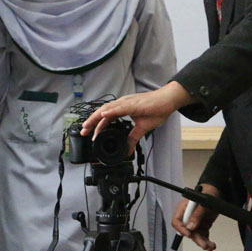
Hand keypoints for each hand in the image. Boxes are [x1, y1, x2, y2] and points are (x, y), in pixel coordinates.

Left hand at [80, 81, 194, 151]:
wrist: (168, 100)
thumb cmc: (157, 110)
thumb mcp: (142, 128)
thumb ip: (133, 138)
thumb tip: (128, 149)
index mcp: (124, 108)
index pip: (106, 116)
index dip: (96, 124)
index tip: (89, 133)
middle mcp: (123, 103)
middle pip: (102, 112)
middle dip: (91, 122)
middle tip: (83, 131)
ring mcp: (127, 102)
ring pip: (107, 109)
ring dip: (96, 117)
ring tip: (88, 126)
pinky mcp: (134, 104)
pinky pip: (120, 108)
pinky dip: (110, 111)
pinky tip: (103, 115)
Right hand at [172, 183, 219, 250]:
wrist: (218, 191)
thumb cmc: (209, 191)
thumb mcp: (204, 202)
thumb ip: (197, 214)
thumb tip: (191, 227)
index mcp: (184, 209)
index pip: (177, 221)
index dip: (181, 229)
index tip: (189, 234)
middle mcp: (188, 216)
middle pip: (188, 231)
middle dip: (196, 239)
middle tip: (203, 244)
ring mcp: (196, 221)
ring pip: (196, 235)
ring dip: (203, 242)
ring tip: (210, 246)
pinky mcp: (203, 225)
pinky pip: (203, 235)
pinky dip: (207, 241)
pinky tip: (211, 245)